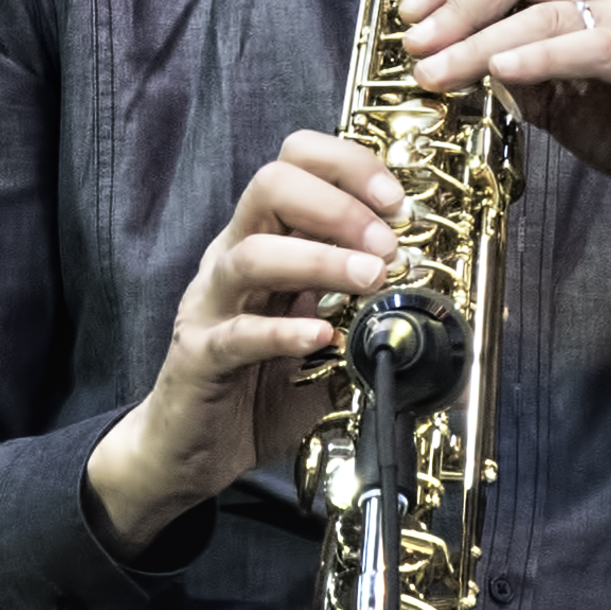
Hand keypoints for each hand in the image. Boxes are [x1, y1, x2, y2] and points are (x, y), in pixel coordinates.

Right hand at [84, 132, 407, 560]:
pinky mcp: (200, 356)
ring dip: (321, 260)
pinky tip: (324, 336)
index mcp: (263, 238)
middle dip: (338, 205)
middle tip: (387, 244)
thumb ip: (356, 302)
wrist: (190, 448)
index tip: (396, 201)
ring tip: (370, 280)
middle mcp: (232, 258)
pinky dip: (285, 331)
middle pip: (270, 185)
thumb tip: (420, 280)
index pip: (295, 161)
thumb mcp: (320, 329)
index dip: (349, 166)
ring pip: (253, 254)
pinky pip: (238, 333)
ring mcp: (211, 305)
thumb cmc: (257, 384)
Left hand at [400, 0, 610, 298]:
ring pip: (544, 8)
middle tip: (414, 43)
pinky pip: (589, 46)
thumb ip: (516, 71)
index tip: (411, 14)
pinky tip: (501, 70)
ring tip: (436, 71)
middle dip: (456, 0)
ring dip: (479, 41)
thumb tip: (452, 60)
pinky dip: (539, 55)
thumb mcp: (562, 99)